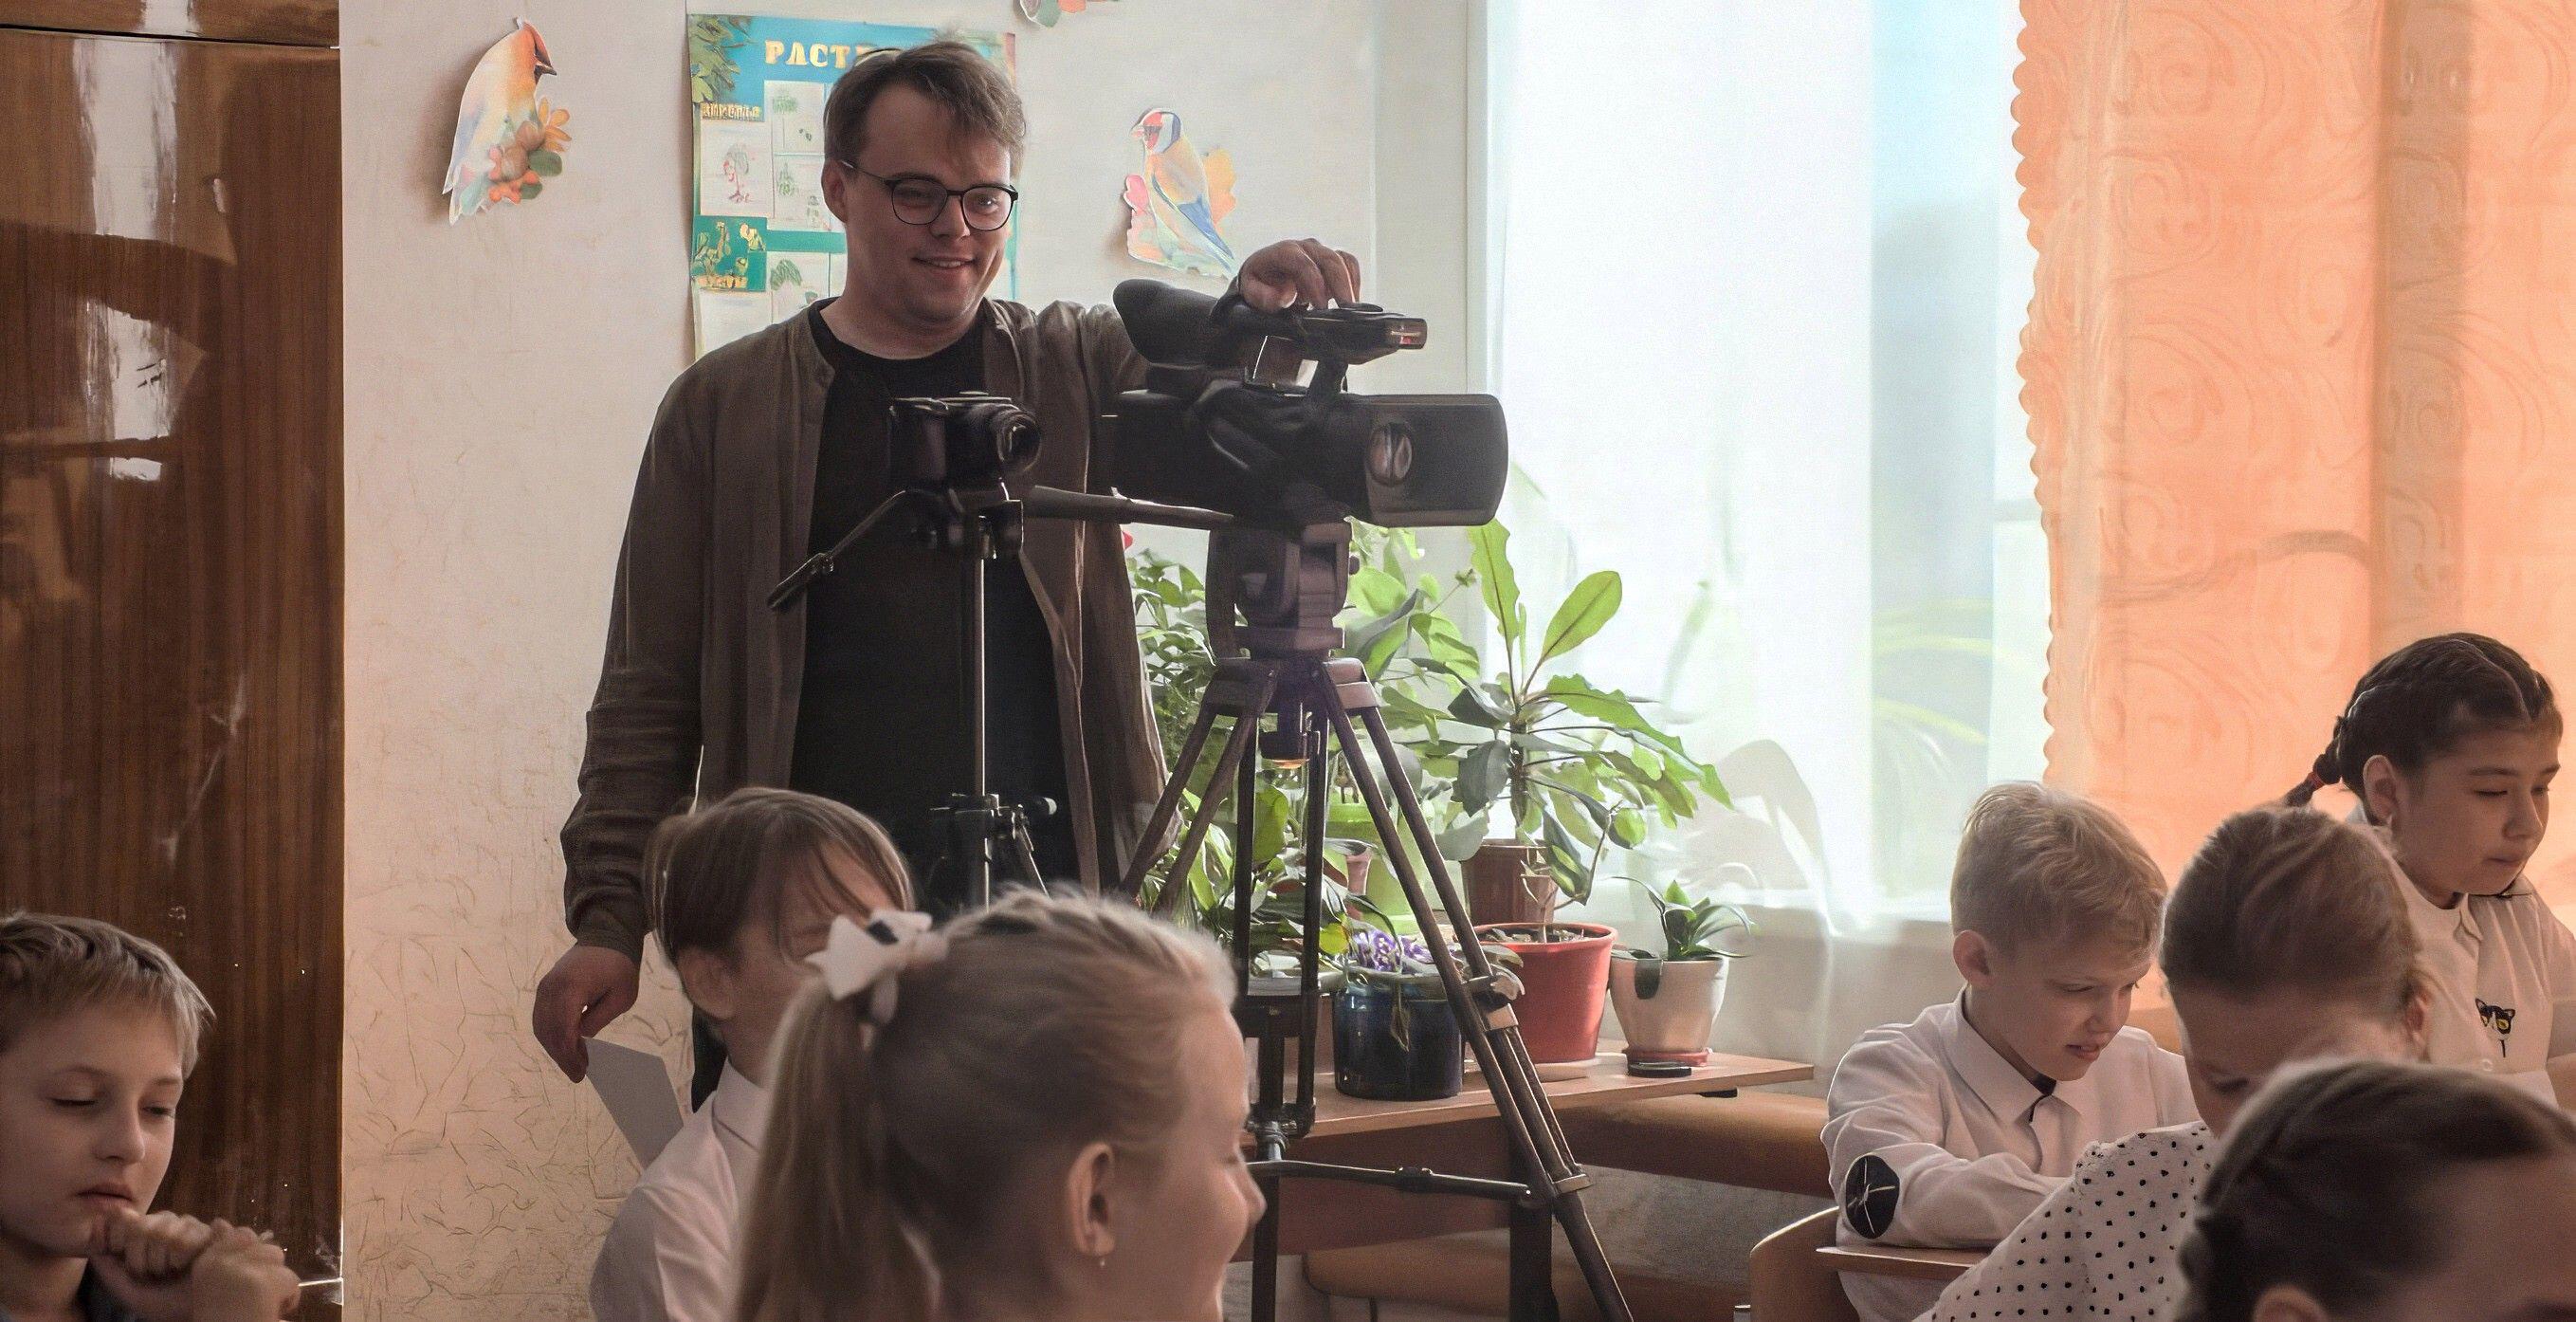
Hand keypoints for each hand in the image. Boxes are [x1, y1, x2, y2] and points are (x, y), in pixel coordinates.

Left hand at [88, 1209, 217, 1320]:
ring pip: (162, 1232)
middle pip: (139, 1226)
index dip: (117, 1240)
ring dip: (162, 1261)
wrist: (195, 1312)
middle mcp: (164, 1222)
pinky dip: (182, 1259)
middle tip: (152, 1274)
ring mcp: (187, 1224)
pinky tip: (190, 1266)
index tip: (124, 1263)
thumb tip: (96, 1220)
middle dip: (140, 1259)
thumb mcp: (123, 1286)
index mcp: (141, 1231)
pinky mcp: (209, 1230)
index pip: (121, 1217)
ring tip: (172, 1271)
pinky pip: (185, 1239)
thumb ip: (105, 1257)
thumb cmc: (160, 1302)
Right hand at [187, 1224, 299, 1320]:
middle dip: (267, 1270)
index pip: (239, 1235)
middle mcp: (221, 1260)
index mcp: (207, 1260)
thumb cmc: (223, 1316)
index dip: (251, 1254)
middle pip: (265, 1247)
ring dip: (278, 1283)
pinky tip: (269, 1312)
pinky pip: (292, 1280)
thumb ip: (224, 1254)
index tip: (247, 1279)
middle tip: (254, 1296)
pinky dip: (289, 1298)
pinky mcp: (262, 1281)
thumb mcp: (215, 1283)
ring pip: (280, 1262)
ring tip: (261, 1305)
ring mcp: (242, 1268)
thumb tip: (222, 1222)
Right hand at [532, 943, 639, 1080]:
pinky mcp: (544, 989)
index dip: (570, 1056)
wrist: (605, 938)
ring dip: (555, 1048)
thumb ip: (599, 1019)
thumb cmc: (619, 967)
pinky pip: (541, 1018)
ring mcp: (544, 988)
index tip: (581, 1073)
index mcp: (571, 989)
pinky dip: (550, 1035)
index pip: (564, 1031)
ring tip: (573, 1062)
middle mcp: (551, 989)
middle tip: (578, 1074)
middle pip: (549, 1032)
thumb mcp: (621, 997)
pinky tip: (566, 1046)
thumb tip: (581, 1039)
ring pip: (541, 1027)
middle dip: (562, 1056)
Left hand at [1236, 239, 1361, 311]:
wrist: (1265, 275)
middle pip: (1329, 259)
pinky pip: (1349, 264)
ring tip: (1349, 310)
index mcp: (1283, 252)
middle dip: (1340, 285)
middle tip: (1345, 310)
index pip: (1303, 263)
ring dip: (1349, 285)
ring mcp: (1320, 252)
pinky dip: (1354, 282)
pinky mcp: (1331, 261)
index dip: (1315, 284)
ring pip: (1342, 260)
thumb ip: (1261, 295)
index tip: (1320, 307)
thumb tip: (1281, 298)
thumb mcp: (1250, 290)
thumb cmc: (1259, 282)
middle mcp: (1305, 247)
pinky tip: (1351, 301)